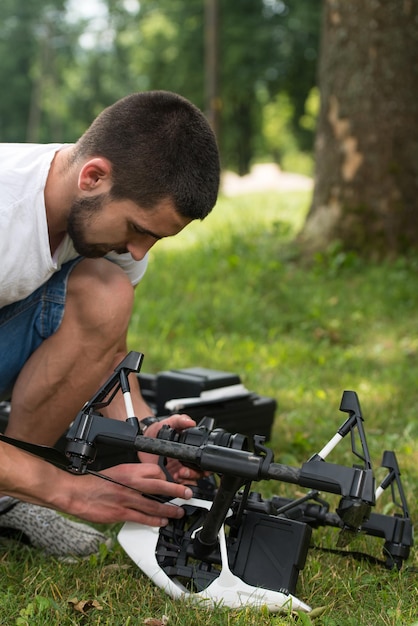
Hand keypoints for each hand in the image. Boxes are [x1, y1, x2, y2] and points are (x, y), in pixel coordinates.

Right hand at [67, 462, 192, 525]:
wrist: (77, 492)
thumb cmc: (96, 482)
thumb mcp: (118, 472)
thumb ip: (134, 477)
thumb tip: (150, 483)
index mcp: (130, 470)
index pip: (156, 472)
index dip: (166, 478)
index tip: (173, 483)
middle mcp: (130, 483)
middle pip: (160, 487)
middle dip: (177, 491)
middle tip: (188, 494)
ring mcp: (126, 499)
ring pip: (154, 505)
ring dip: (170, 510)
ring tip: (178, 512)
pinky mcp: (121, 513)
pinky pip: (142, 518)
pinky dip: (155, 521)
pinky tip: (162, 522)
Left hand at [140, 414, 204, 482]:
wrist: (144, 436)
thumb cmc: (159, 429)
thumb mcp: (171, 422)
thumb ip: (180, 420)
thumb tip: (191, 422)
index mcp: (189, 449)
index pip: (203, 462)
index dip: (204, 466)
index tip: (198, 465)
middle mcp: (185, 460)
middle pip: (198, 474)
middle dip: (193, 474)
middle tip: (184, 471)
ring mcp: (177, 469)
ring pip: (188, 480)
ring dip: (185, 479)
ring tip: (177, 474)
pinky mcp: (167, 475)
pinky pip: (175, 484)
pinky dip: (176, 483)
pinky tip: (172, 478)